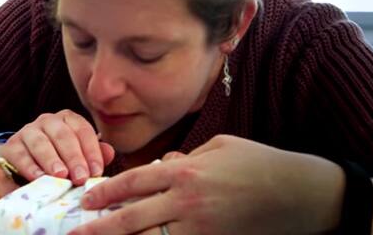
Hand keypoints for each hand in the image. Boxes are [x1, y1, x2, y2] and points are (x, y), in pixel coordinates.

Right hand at [0, 109, 114, 185]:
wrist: (23, 162)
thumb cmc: (58, 159)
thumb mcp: (77, 156)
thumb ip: (94, 154)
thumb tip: (110, 153)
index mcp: (68, 119)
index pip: (82, 130)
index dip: (91, 151)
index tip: (96, 171)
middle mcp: (48, 121)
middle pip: (62, 135)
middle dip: (73, 157)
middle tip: (81, 177)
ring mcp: (27, 131)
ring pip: (40, 142)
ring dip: (52, 159)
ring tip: (61, 176)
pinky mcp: (10, 146)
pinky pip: (20, 154)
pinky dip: (30, 166)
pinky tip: (39, 178)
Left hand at [69, 135, 344, 234]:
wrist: (296, 192)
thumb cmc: (257, 163)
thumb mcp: (218, 147)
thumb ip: (185, 156)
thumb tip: (161, 168)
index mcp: (186, 170)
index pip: (135, 182)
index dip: (107, 193)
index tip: (87, 202)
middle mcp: (187, 201)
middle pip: (133, 217)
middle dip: (100, 227)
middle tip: (76, 233)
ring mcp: (200, 227)